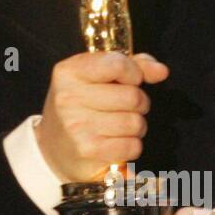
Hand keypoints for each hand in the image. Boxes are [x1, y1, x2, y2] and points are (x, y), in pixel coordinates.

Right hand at [33, 51, 169, 183]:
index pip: (118, 64)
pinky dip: (131, 146)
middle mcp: (68, 97)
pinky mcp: (88, 150)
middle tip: (124, 107)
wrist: (52, 147)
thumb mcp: (96, 77)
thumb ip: (131, 66)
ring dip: (135, 126)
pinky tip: (115, 142)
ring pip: (136, 122)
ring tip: (118, 125)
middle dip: (138, 103)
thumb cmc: (81, 106)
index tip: (129, 80)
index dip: (133, 73)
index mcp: (69, 72)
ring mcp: (76, 125)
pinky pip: (132, 146)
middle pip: (133, 96)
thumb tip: (161, 71)